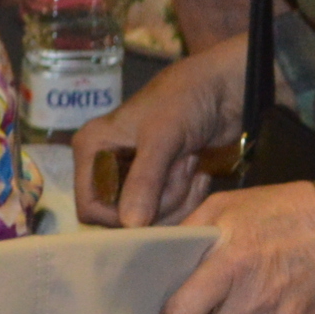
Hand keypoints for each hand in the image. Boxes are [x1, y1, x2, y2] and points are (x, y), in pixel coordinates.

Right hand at [74, 38, 244, 228]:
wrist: (224, 89)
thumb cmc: (185, 100)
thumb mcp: (162, 138)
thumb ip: (145, 181)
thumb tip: (131, 225)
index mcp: (92, 149)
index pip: (90, 207)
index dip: (119, 217)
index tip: (152, 207)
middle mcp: (108, 165)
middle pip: (126, 216)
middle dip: (161, 200)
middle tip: (183, 167)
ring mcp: (136, 175)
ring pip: (152, 217)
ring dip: (179, 196)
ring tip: (191, 162)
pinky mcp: (162, 182)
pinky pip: (172, 210)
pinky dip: (189, 197)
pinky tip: (199, 172)